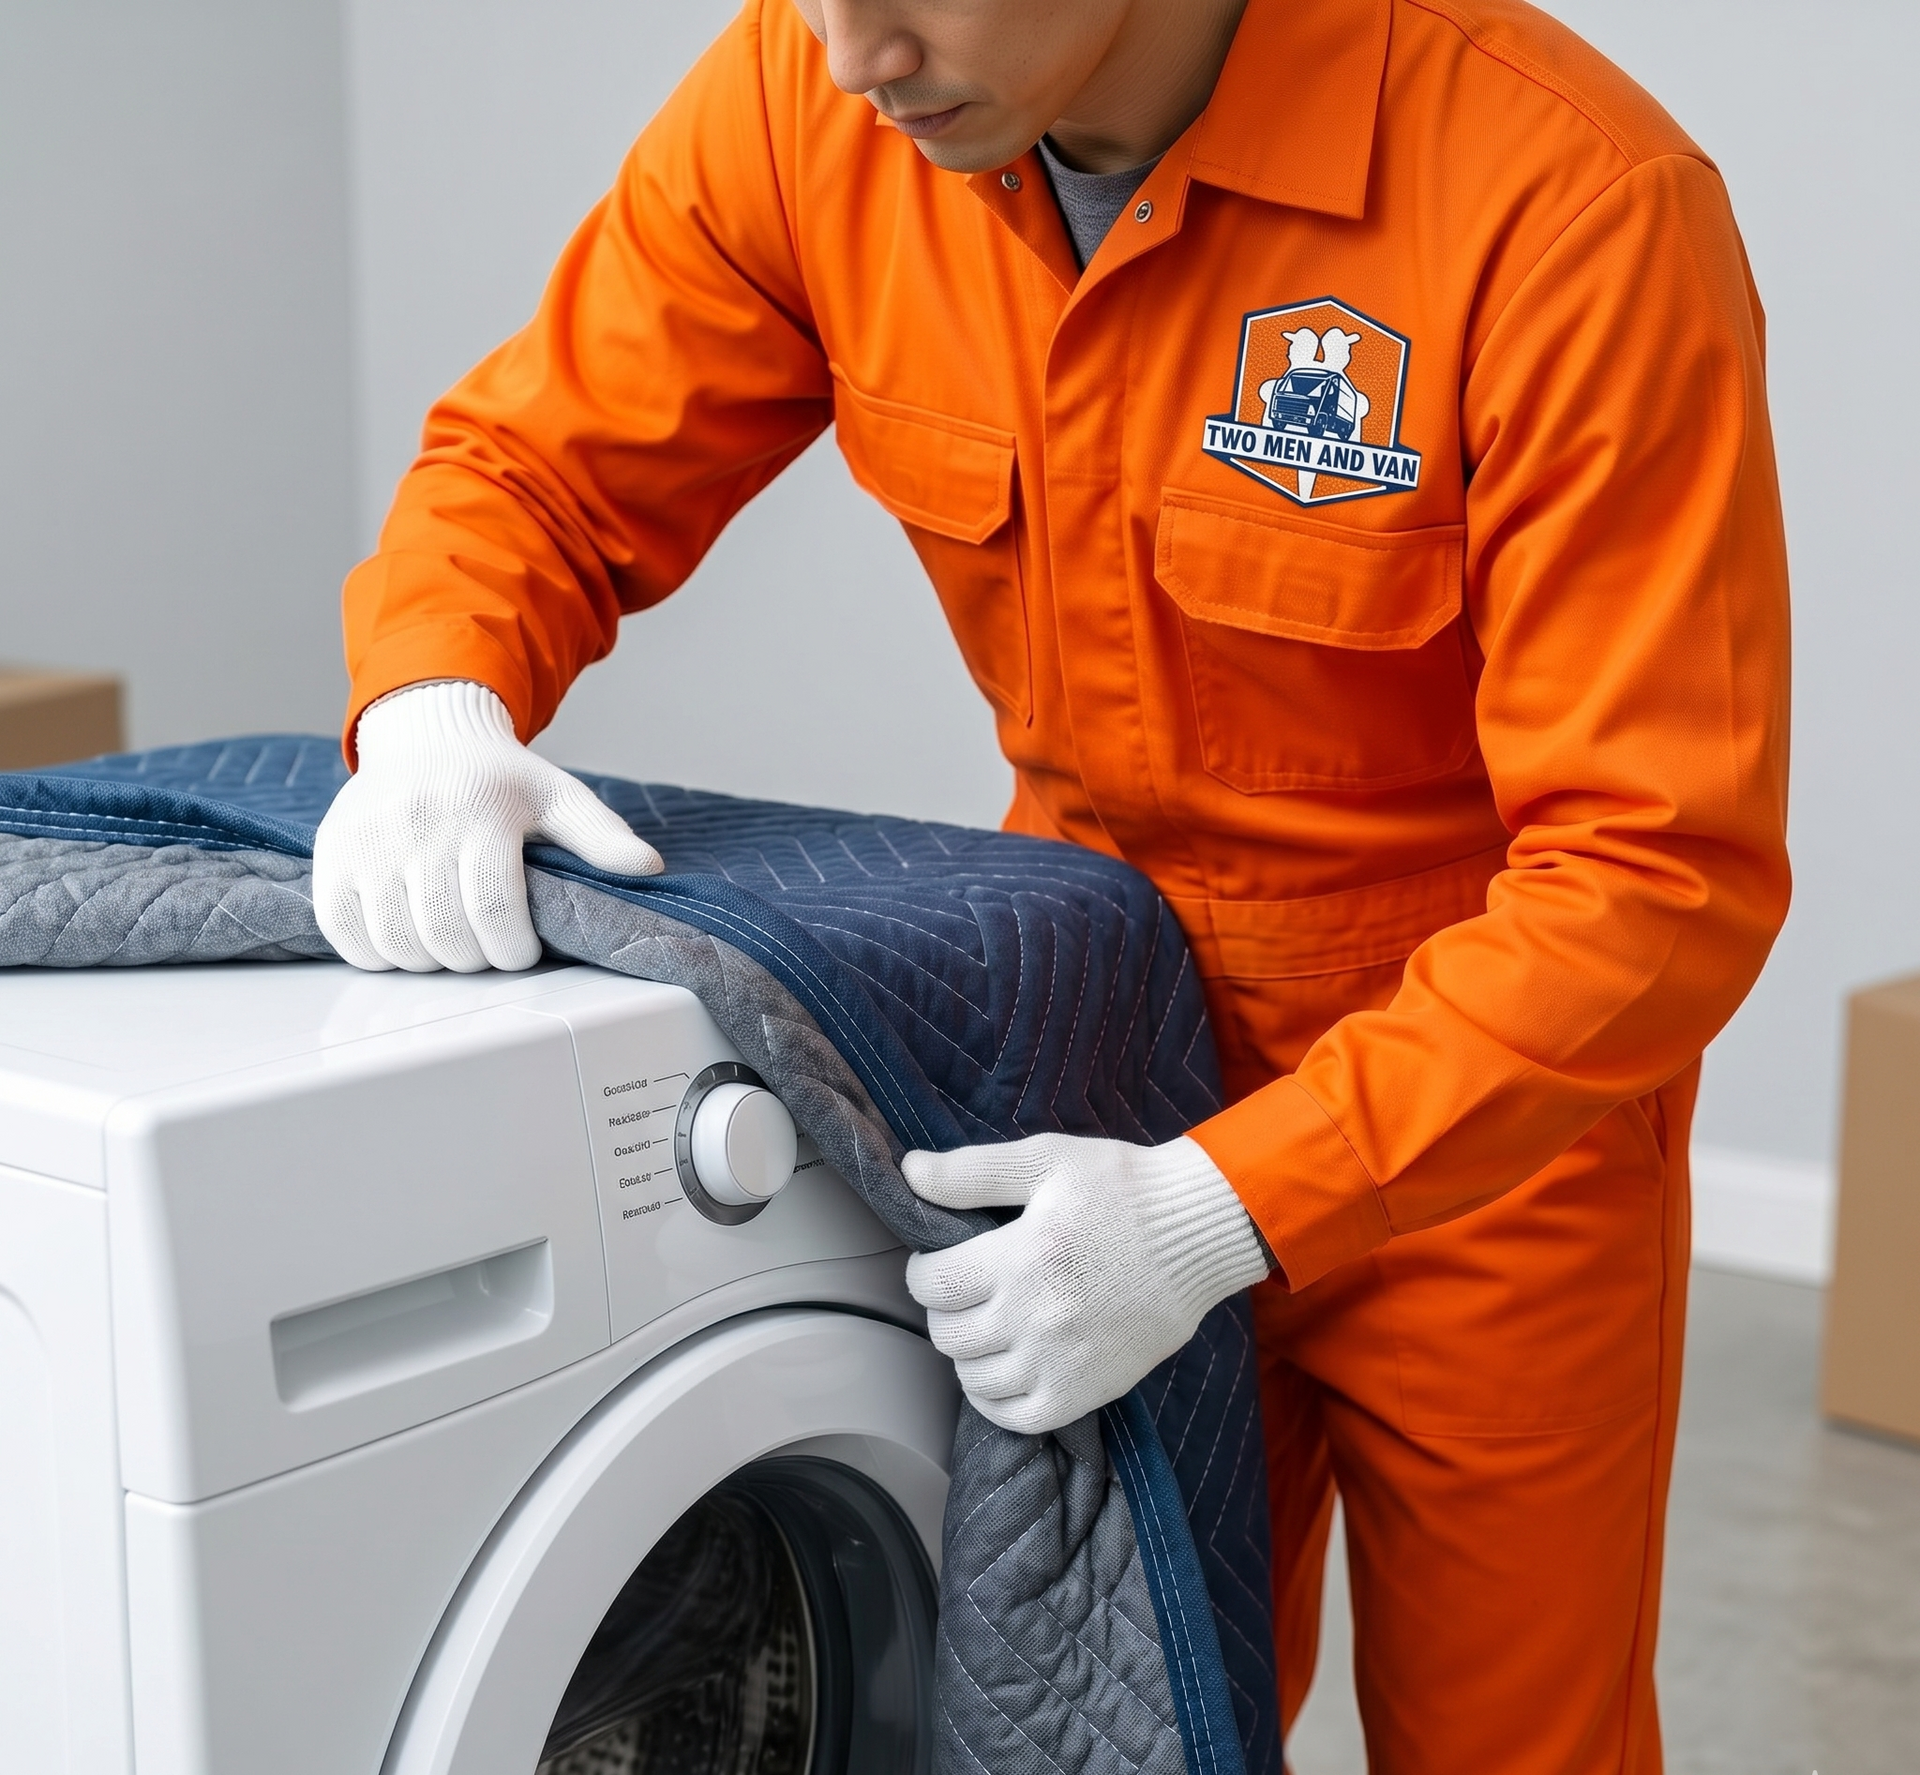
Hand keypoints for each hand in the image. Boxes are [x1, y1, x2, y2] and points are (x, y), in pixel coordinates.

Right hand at [313, 680, 663, 971]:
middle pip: (445, 933)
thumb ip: (600, 834)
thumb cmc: (499, 778)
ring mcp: (368, 839)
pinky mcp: (332, 854)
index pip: (492, 907)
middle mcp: (417, 822)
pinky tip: (405, 940)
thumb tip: (647, 867)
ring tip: (450, 944)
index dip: (510, 948)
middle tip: (487, 949)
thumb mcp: (558, 796)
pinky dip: (376, 953)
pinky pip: (345, 931)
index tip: (521, 951)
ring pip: (396, 941)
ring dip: (429, 962)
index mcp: (480, 808)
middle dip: (475, 959)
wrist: (427, 735)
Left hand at [902, 1133, 1270, 1434]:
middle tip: (964, 1290)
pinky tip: (1003, 1371)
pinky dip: (995, 1401)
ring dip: (967, 1354)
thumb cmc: (1123, 1189)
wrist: (1198, 1232)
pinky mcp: (1088, 1390)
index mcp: (1020, 1257)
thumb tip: (910, 1171)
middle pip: (948, 1334)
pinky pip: (1018, 1418)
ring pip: (974, 1379)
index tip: (937, 1261)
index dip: (922, 1270)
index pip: (932, 1284)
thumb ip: (972, 1171)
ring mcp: (1061, 1361)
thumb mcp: (1046, 1160)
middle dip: (943, 1309)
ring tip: (985, 1326)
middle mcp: (1035, 1317)